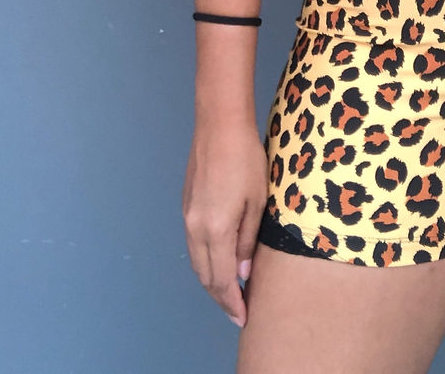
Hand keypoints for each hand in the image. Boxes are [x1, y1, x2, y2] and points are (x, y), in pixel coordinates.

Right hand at [182, 118, 267, 327]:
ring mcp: (187, 218)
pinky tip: (219, 261)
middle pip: (204, 276)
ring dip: (211, 280)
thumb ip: (247, 240)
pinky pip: (194, 245)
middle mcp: (196, 229)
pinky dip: (205, 261)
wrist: (219, 126)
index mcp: (216, 230)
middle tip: (238, 310)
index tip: (243, 318)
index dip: (232, 302)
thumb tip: (243, 272)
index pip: (221, 279)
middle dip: (221, 297)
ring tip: (231, 291)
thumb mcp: (257, 201)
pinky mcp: (186, 207)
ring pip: (197, 262)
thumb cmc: (246, 160)